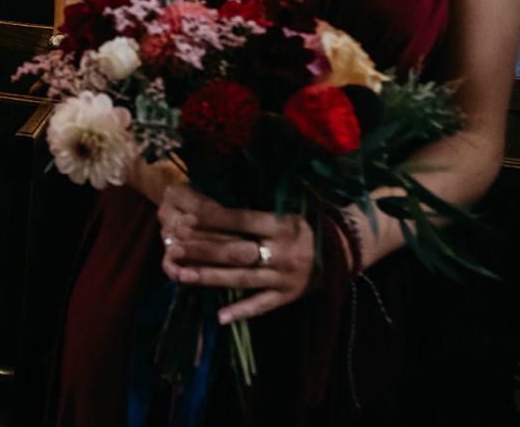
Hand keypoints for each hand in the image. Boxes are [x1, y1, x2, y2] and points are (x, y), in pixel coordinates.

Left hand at [158, 184, 317, 324]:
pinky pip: (262, 305)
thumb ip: (256, 211)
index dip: (213, 219)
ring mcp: (286, 278)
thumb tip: (216, 202)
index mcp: (283, 225)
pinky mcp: (289, 297)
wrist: (346, 250)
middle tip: (173, 246)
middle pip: (236, 251)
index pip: (241, 220)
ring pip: (242, 279)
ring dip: (210, 277)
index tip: (186, 218)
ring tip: (182, 275)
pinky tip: (219, 317)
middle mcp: (284, 252)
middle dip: (202, 249)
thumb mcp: (287, 210)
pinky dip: (241, 311)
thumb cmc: (307, 224)